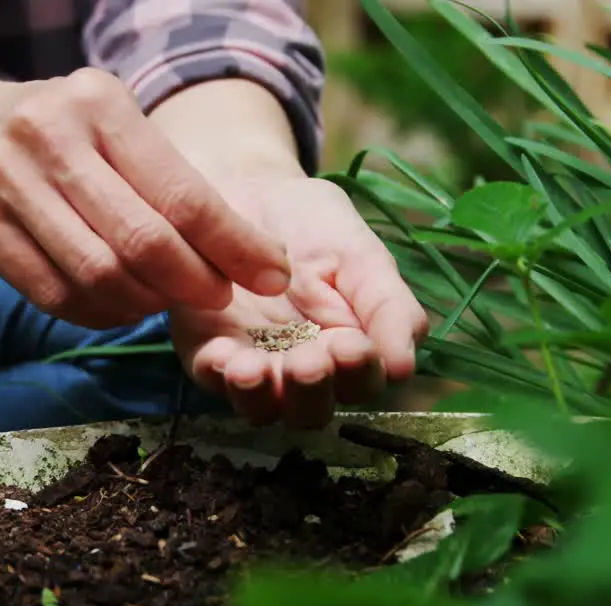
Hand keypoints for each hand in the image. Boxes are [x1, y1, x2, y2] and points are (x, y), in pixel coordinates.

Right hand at [0, 68, 293, 328]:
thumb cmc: (67, 137)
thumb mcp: (117, 128)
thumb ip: (171, 182)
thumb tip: (253, 259)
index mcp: (99, 103)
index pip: (181, 192)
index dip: (233, 245)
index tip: (271, 275)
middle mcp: (47, 133)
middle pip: (140, 240)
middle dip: (192, 282)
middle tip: (216, 298)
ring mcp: (3, 178)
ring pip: (96, 274)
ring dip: (143, 303)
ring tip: (161, 300)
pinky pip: (51, 293)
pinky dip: (97, 313)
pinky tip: (118, 307)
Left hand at [170, 176, 429, 428]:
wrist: (250, 191)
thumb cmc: (315, 226)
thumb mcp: (361, 256)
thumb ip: (389, 307)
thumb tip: (403, 369)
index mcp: (349, 351)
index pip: (362, 382)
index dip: (360, 372)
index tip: (352, 346)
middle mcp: (301, 370)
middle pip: (310, 409)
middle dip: (310, 391)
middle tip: (308, 361)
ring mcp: (252, 365)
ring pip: (259, 406)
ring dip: (259, 394)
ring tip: (255, 369)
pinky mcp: (206, 350)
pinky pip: (209, 375)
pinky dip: (216, 371)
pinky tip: (222, 353)